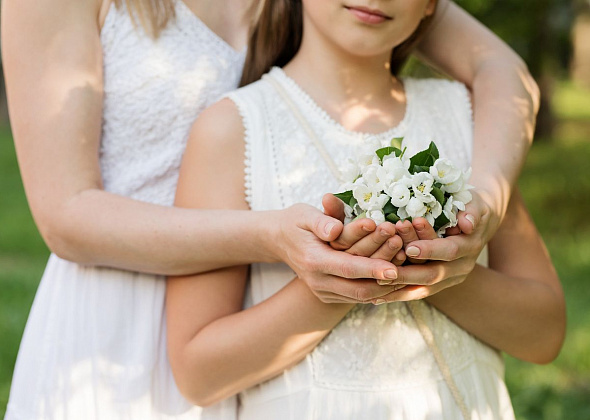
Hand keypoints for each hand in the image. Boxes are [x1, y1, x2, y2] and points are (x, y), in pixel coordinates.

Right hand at [272, 203, 404, 303]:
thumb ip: (322, 220)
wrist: (280, 240)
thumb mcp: (304, 214)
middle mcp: (317, 281)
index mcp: (312, 260)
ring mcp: (322, 291)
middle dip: (386, 279)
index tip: (396, 268)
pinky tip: (398, 281)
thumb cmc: (297, 222)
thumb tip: (336, 229)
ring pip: (361, 295)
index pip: (347, 268)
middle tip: (411, 268)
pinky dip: (378, 290)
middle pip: (358, 288)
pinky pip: (358, 296)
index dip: (372, 269)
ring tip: (410, 273)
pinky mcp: (329, 296)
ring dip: (386, 287)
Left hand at [374, 190, 500, 302]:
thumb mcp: (474, 204)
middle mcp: (461, 267)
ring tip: (377, 282)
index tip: (409, 248)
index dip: (430, 249)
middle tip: (385, 268)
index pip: (449, 250)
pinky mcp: (439, 285)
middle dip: (408, 272)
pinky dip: (398, 295)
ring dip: (399, 286)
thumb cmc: (470, 207)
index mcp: (469, 246)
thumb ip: (471, 212)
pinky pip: (417, 292)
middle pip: (433, 274)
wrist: (476, 225)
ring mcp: (450, 279)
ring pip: (423, 287)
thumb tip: (467, 223)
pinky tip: (376, 297)